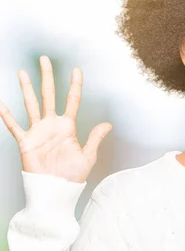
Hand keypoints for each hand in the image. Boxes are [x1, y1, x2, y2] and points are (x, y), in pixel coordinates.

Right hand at [0, 55, 111, 182]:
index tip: (76, 69)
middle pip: (49, 95)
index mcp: (68, 126)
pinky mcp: (25, 142)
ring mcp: (38, 131)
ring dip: (27, 89)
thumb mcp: (88, 156)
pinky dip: (6, 115)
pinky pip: (14, 125)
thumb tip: (108, 124)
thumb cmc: (72, 176)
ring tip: (22, 72)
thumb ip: (95, 138)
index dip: (74, 85)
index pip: (72, 101)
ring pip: (31, 105)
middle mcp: (52, 125)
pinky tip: (0, 102)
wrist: (55, 191)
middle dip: (47, 77)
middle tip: (44, 59)